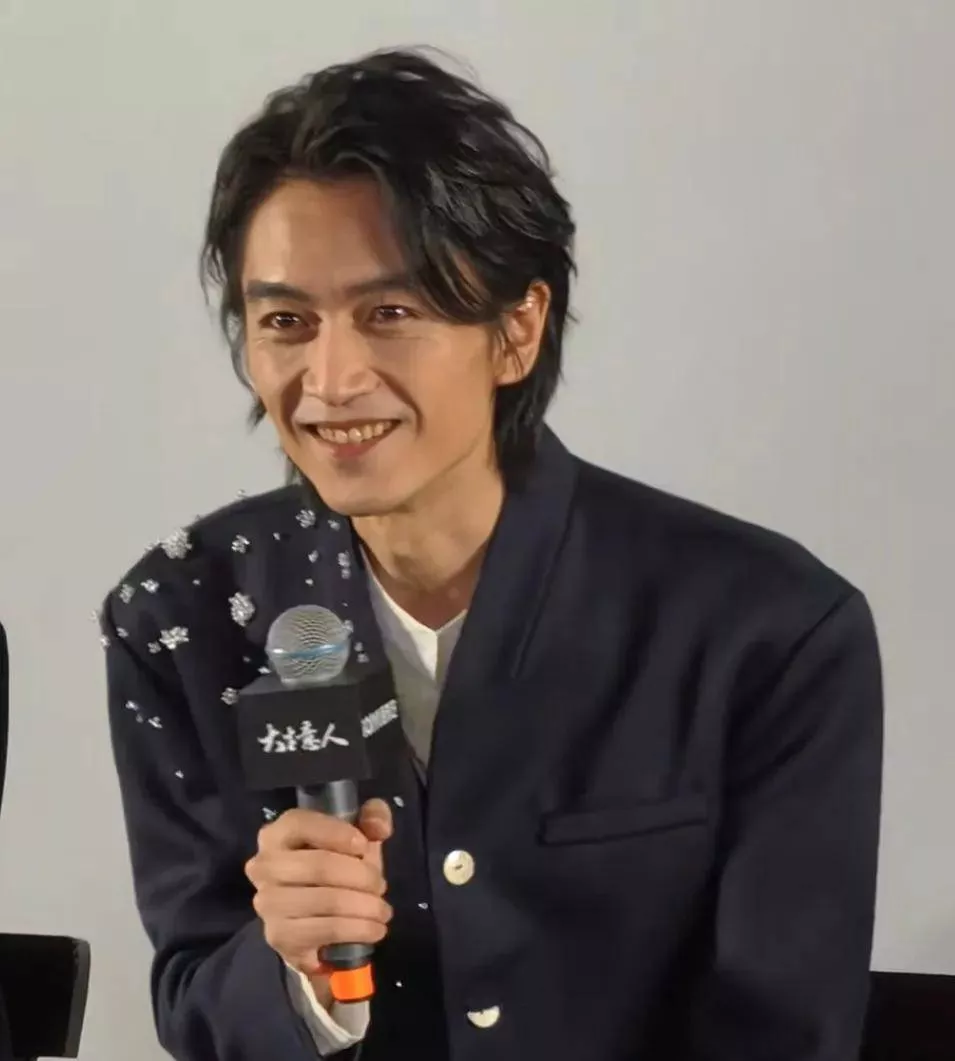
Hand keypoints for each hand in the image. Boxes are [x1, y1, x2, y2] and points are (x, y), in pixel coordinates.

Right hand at [246, 799, 393, 985]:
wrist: (317, 924)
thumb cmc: (337, 870)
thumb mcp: (357, 837)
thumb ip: (373, 818)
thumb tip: (379, 827)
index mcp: (276, 835)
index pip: (301, 824)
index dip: (337, 832)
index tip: (364, 846)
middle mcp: (264, 867)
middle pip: (320, 866)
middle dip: (362, 876)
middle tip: (380, 885)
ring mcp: (268, 904)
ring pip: (328, 900)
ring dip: (366, 906)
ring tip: (381, 910)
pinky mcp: (279, 936)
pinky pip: (328, 930)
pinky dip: (359, 929)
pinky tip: (374, 929)